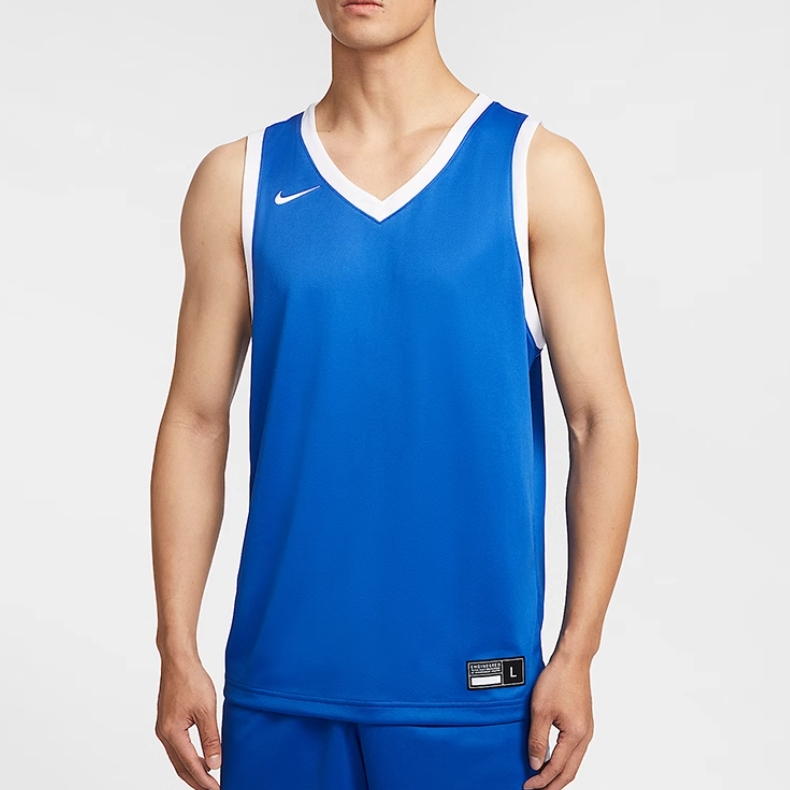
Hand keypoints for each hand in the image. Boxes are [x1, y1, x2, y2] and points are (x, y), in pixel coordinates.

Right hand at [155, 656, 221, 789]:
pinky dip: (188, 757)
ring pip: (178, 758)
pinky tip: (199, 757)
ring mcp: (164, 728)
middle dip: (197, 781)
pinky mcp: (167, 721)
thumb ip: (211, 738)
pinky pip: (177, 747)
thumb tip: (215, 763)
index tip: (217, 789)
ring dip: (192, 770)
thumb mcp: (207, 710)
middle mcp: (164, 733)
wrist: (178, 660)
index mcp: (172, 733)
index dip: (205, 780)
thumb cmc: (191, 680)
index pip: (190, 765)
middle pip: (180, 766)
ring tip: (209, 778)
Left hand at [523, 652, 593, 789]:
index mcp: (575, 735)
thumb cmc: (557, 680)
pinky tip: (552, 759)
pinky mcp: (582, 722)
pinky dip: (563, 760)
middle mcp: (585, 735)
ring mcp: (586, 729)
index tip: (528, 786)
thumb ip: (537, 740)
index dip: (542, 780)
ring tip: (543, 780)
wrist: (572, 660)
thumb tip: (535, 764)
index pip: (557, 768)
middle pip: (570, 771)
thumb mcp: (540, 710)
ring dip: (558, 773)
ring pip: (574, 762)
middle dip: (553, 784)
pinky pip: (574, 750)